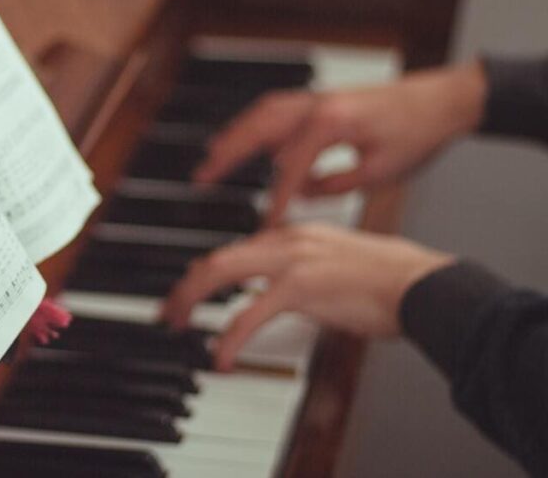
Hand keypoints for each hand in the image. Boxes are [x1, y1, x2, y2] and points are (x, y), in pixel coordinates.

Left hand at [160, 223, 451, 370]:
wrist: (422, 284)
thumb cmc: (391, 280)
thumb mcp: (336, 265)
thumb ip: (304, 274)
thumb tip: (282, 296)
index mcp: (294, 235)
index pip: (236, 250)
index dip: (208, 273)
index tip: (193, 291)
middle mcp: (286, 240)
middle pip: (217, 257)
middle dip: (187, 284)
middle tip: (171, 310)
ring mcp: (292, 260)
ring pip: (220, 272)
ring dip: (191, 299)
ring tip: (179, 324)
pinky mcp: (301, 287)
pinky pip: (250, 313)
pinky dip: (230, 337)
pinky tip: (222, 357)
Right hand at [194, 62, 486, 224]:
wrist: (442, 100)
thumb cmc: (418, 133)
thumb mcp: (380, 172)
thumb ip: (334, 184)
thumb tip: (303, 193)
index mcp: (331, 122)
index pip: (290, 166)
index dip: (277, 198)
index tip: (266, 223)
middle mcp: (317, 105)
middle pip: (257, 128)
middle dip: (227, 154)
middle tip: (202, 177)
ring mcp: (316, 98)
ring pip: (261, 115)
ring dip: (235, 136)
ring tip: (214, 159)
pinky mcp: (321, 100)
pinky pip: (277, 111)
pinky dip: (257, 127)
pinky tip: (252, 146)